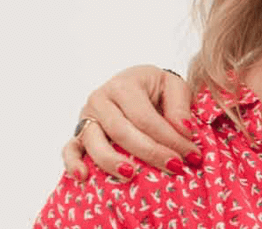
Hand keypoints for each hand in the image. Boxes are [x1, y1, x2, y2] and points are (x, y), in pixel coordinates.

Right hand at [62, 65, 198, 180]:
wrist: (136, 84)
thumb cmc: (156, 88)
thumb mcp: (173, 86)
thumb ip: (180, 107)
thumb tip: (184, 131)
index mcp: (125, 85)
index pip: (146, 118)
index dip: (169, 138)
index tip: (191, 155)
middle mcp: (101, 99)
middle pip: (123, 132)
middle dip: (151, 153)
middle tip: (175, 167)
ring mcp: (87, 117)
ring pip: (95, 142)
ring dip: (112, 162)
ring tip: (132, 175)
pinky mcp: (78, 133)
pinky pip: (70, 149)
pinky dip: (73, 163)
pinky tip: (83, 176)